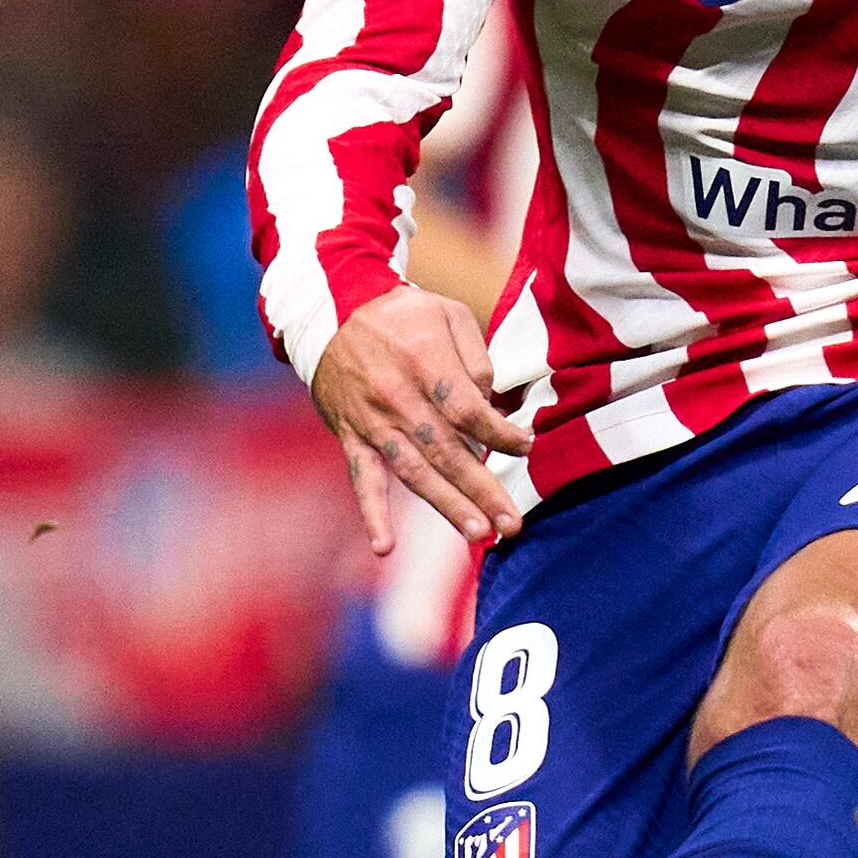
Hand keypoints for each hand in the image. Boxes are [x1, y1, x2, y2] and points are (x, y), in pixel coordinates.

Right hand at [312, 282, 526, 551]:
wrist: (332, 309)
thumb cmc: (401, 313)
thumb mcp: (447, 312)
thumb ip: (475, 356)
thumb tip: (490, 404)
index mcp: (425, 361)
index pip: (468, 410)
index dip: (500, 433)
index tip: (526, 447)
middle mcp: (398, 396)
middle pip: (447, 451)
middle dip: (482, 490)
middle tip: (512, 524)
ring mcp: (373, 421)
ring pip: (413, 471)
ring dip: (446, 506)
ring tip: (478, 534)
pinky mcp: (352, 436)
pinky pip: (362, 479)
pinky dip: (372, 514)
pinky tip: (384, 548)